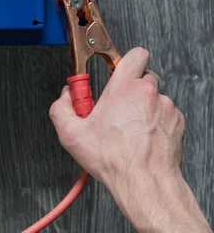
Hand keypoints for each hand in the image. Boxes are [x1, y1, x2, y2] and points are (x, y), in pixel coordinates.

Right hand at [50, 47, 211, 231]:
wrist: (144, 181)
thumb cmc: (114, 159)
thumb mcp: (70, 134)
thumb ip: (60, 108)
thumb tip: (65, 97)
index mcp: (123, 87)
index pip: (134, 54)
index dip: (124, 61)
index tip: (113, 73)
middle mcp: (148, 92)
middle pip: (142, 76)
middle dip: (129, 88)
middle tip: (116, 106)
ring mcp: (166, 107)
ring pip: (153, 97)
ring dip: (142, 107)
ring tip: (128, 128)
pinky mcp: (177, 122)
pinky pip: (164, 113)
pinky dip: (154, 121)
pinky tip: (141, 136)